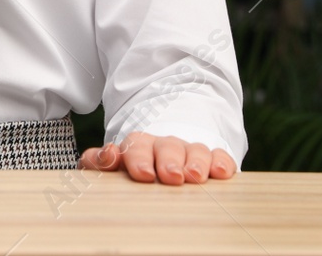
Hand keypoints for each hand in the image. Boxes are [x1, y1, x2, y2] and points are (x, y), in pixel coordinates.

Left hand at [78, 132, 236, 183]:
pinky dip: (221, 162)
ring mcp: (191, 152)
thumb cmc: (135, 167)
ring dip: (196, 162)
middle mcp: (166, 147)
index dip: (138, 157)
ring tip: (195, 176)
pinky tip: (221, 172)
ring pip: (195, 150)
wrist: (164, 155)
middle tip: (170, 176)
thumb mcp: (113, 165)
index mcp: (140, 146)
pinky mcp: (214, 160)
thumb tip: (107, 155)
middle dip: (169, 160)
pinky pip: (220, 156)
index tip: (142, 174)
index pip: (137, 145)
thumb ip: (100, 161)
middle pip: (168, 147)